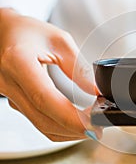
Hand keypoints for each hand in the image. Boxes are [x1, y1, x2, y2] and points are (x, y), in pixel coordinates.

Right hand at [0, 8, 100, 140]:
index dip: (69, 116)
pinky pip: (38, 122)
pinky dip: (59, 128)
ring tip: (91, 127)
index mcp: (19, 62)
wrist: (3, 32)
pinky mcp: (16, 103)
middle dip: (74, 129)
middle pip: (44, 119)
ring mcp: (10, 96)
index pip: (45, 98)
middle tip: (98, 128)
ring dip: (69, 132)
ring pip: (41, 125)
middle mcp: (10, 83)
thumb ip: (78, 67)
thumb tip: (96, 90)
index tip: (91, 123)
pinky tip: (75, 124)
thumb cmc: (28, 31)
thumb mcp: (59, 41)